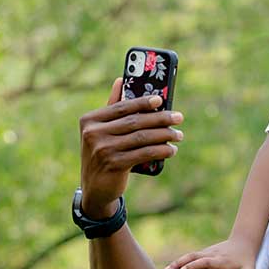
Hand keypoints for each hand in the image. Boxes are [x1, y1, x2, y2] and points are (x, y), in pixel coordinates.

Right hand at [78, 77, 183, 218]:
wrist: (95, 189)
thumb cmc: (102, 154)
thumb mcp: (101, 132)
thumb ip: (111, 108)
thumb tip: (120, 79)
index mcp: (90, 120)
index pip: (121, 107)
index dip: (142, 102)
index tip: (161, 100)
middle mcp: (93, 134)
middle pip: (135, 121)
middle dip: (160, 118)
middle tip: (179, 118)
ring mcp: (102, 150)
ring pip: (142, 137)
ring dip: (164, 135)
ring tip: (178, 135)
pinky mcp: (114, 165)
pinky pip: (143, 153)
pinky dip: (160, 150)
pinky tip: (171, 150)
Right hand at [166, 238, 257, 268]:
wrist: (243, 242)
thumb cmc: (246, 260)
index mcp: (221, 260)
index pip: (206, 262)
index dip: (195, 265)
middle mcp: (212, 254)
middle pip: (193, 256)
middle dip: (180, 263)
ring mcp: (207, 252)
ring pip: (190, 255)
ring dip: (177, 262)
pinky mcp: (204, 252)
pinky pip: (191, 256)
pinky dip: (180, 261)